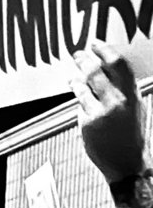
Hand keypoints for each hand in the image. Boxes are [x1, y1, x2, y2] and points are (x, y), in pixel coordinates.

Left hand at [72, 43, 150, 183]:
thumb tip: (109, 72)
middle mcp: (117, 101)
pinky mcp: (87, 123)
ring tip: (72, 74)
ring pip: (84, 87)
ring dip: (76, 77)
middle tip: (78, 54)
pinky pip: (81, 106)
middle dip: (85, 60)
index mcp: (132, 95)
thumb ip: (124, 91)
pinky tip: (78, 95)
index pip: (118, 65)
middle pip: (97, 72)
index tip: (96, 44)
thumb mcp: (135, 108)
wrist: (126, 162)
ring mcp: (100, 112)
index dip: (105, 51)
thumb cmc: (131, 135)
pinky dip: (80, 100)